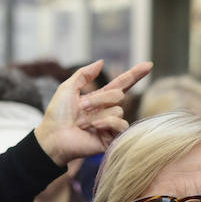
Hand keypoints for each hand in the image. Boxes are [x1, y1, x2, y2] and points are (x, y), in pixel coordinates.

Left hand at [34, 60, 152, 165]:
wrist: (52, 137)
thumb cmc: (57, 115)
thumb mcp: (68, 88)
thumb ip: (83, 74)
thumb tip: (101, 62)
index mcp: (99, 98)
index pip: (121, 84)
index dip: (134, 74)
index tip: (148, 65)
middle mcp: (107, 111)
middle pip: (118, 95)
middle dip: (100, 98)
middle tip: (82, 107)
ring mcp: (110, 125)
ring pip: (118, 109)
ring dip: (98, 113)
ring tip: (83, 123)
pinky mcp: (111, 139)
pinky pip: (121, 124)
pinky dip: (107, 122)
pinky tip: (93, 127)